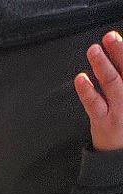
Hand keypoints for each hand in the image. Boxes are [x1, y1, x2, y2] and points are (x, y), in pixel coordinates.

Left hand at [78, 32, 122, 151]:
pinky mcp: (103, 121)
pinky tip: (81, 78)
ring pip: (111, 83)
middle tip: (109, 36)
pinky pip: (94, 104)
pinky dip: (87, 90)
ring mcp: (119, 109)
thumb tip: (116, 58)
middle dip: (118, 51)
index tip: (116, 35)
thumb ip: (122, 78)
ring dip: (102, 64)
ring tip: (94, 49)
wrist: (120, 152)